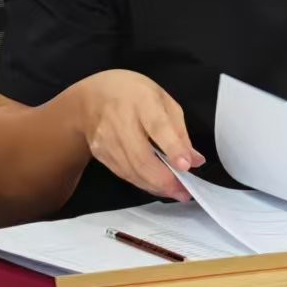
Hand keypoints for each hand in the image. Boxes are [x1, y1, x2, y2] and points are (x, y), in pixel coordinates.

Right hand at [71, 70, 203, 201]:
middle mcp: (121, 122)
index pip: (158, 127)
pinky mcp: (101, 155)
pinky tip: (157, 187)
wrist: (92, 97)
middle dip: (164, 179)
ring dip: (155, 186)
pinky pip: (124, 174)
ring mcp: (107, 141)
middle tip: (185, 192)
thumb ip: (179, 130)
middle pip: (141, 157)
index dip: (172, 147)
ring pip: (132, 171)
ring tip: (176, 193)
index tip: (186, 165)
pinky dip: (143, 183)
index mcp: (142, 101)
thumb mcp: (163, 100)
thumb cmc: (135, 94)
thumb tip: (195, 159)